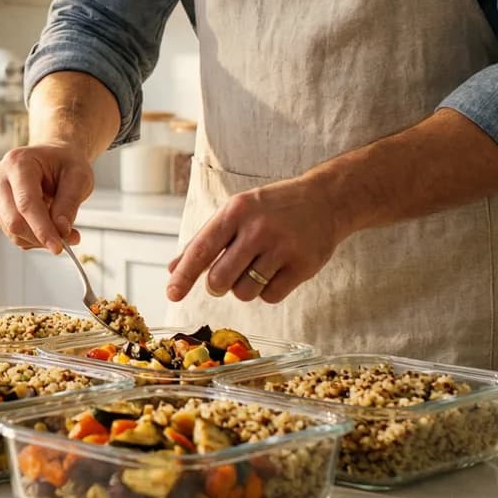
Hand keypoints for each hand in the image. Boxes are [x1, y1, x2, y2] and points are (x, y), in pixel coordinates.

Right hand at [0, 143, 93, 253]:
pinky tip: (48, 225)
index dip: (42, 228)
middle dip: (41, 237)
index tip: (58, 246)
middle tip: (68, 240)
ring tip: (63, 229)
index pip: (26, 203)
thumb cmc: (64, 163)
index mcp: (18, 163)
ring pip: (13, 232)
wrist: (53, 158)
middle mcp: (0, 177)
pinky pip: (13, 234)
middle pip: (14, 221)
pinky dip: (33, 238)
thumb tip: (61, 230)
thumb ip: (70, 202)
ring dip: (39, 239)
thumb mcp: (79, 177)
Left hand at [166, 176, 349, 303]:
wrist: (326, 200)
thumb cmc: (271, 208)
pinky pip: (270, 297)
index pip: (202, 249)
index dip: (184, 275)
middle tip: (221, 280)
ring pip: (244, 292)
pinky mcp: (303, 265)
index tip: (172, 293)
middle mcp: (258, 228)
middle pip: (220, 279)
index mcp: (236, 211)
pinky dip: (267, 291)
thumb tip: (173, 269)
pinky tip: (275, 271)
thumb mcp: (236, 212)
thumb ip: (205, 240)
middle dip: (216, 286)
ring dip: (244, 288)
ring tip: (255, 268)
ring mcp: (283, 247)